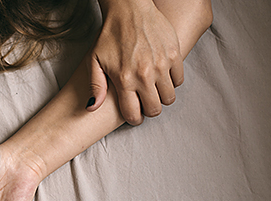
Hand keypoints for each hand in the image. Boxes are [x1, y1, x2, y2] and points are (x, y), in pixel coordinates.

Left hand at [88, 0, 183, 123]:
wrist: (128, 8)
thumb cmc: (109, 35)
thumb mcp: (94, 60)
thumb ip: (95, 86)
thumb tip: (92, 108)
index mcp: (124, 79)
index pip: (134, 114)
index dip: (134, 118)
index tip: (134, 114)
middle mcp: (144, 75)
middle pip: (154, 110)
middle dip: (149, 110)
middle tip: (145, 102)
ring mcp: (161, 65)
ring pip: (169, 98)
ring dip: (162, 97)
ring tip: (154, 90)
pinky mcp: (173, 54)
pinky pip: (179, 80)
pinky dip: (172, 82)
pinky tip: (162, 76)